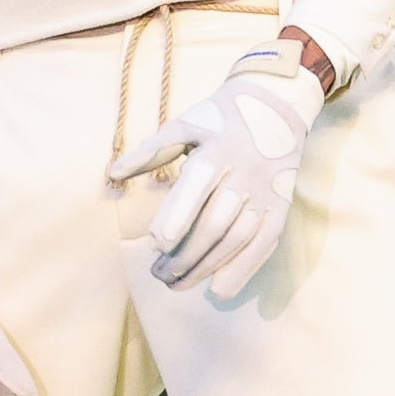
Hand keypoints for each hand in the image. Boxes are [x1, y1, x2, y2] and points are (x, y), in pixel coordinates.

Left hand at [110, 47, 321, 300]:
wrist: (276, 106)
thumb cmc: (218, 120)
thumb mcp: (184, 125)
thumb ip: (150, 151)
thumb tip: (113, 174)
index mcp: (217, 151)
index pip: (198, 186)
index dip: (178, 216)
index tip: (156, 244)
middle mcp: (245, 173)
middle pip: (215, 223)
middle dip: (184, 254)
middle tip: (158, 275)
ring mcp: (265, 193)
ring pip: (237, 239)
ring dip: (206, 267)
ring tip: (177, 285)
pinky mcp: (281, 207)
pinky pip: (264, 244)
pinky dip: (243, 269)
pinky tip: (219, 289)